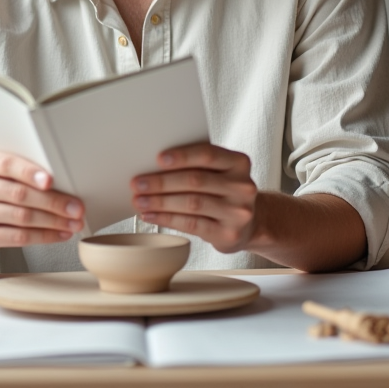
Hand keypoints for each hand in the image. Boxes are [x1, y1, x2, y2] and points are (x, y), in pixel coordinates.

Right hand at [0, 149, 84, 255]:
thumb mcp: (3, 172)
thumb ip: (26, 170)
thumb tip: (66, 180)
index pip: (9, 164)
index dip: (31, 173)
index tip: (51, 181)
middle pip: (19, 194)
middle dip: (53, 202)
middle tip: (76, 207)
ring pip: (22, 217)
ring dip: (53, 221)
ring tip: (73, 222)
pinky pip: (19, 237)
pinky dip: (44, 236)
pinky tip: (59, 233)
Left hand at [130, 143, 258, 253]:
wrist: (250, 223)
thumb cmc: (224, 192)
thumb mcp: (220, 172)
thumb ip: (197, 165)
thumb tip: (152, 165)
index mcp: (239, 163)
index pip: (208, 155)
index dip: (182, 156)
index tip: (158, 159)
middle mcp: (242, 186)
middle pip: (196, 181)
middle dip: (162, 182)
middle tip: (138, 184)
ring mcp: (237, 212)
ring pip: (191, 204)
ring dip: (160, 202)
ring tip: (140, 201)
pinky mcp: (228, 234)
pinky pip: (192, 224)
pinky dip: (167, 219)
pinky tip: (151, 216)